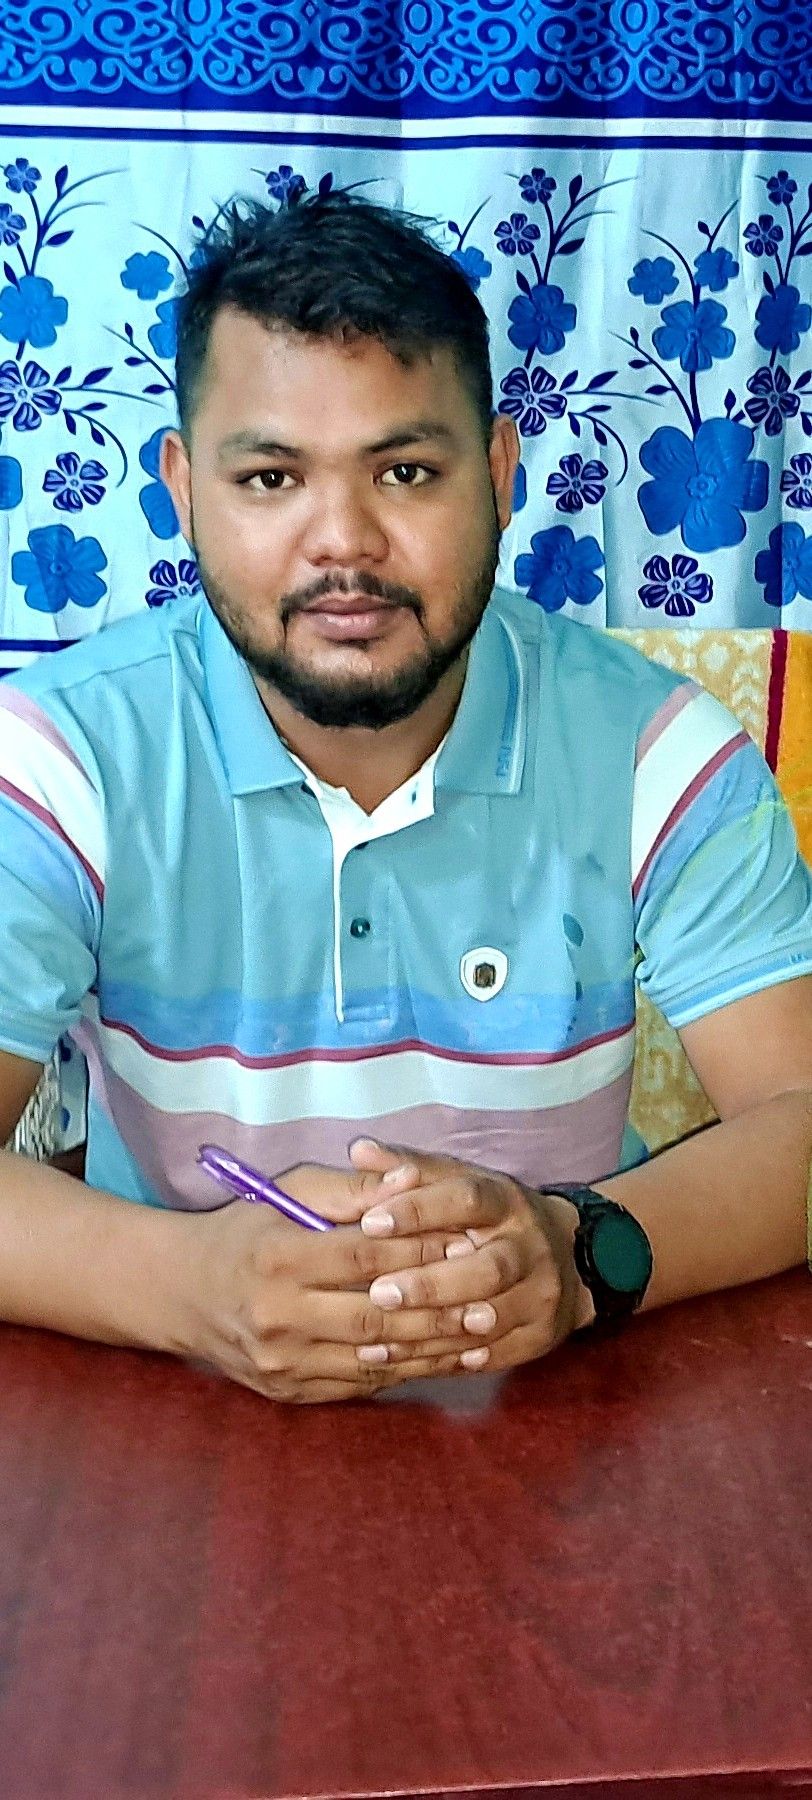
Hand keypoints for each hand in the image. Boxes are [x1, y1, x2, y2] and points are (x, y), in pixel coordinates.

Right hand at [179, 1160, 496, 1404]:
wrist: (183, 1293)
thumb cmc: (246, 1230)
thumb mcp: (286, 1192)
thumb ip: (350, 1188)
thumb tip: (411, 1179)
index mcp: (277, 1257)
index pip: (364, 1256)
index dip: (419, 1249)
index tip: (467, 1241)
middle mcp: (277, 1315)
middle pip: (374, 1316)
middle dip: (437, 1307)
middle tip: (489, 1296)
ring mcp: (282, 1362)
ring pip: (373, 1358)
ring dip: (432, 1347)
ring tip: (481, 1331)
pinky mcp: (289, 1392)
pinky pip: (359, 1384)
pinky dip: (406, 1370)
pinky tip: (444, 1357)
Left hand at [339, 1138, 594, 1373]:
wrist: (566, 1256)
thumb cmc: (490, 1217)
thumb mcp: (457, 1182)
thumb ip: (409, 1169)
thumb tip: (359, 1149)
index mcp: (504, 1201)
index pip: (466, 1198)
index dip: (419, 1209)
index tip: (370, 1222)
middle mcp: (529, 1246)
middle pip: (487, 1268)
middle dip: (432, 1283)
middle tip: (379, 1293)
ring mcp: (541, 1293)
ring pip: (492, 1317)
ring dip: (436, 1330)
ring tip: (383, 1337)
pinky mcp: (540, 1334)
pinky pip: (495, 1354)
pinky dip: (451, 1360)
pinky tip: (407, 1364)